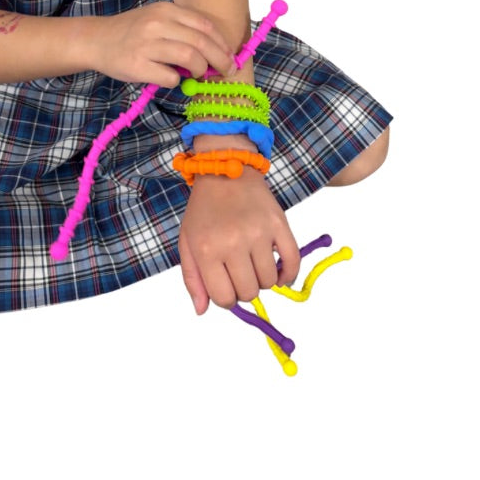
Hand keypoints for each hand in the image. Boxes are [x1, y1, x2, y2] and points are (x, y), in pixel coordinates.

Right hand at [87, 3, 234, 87]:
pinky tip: (171, 78)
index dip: (221, 42)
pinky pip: (170, 76)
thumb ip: (181, 29)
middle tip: (226, 70)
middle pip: (201, 42)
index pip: (204, 25)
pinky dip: (177, 81)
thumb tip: (214, 51)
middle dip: (219, 59)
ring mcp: (146, 45)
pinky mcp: (137, 65)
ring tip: (196, 74)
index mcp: (165, 10)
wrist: (96, 40)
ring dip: (199, 69)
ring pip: (190, 57)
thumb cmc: (131, 32)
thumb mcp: (156, 19)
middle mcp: (157, 24)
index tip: (229, 55)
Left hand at [178, 166, 300, 312]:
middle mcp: (233, 243)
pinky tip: (280, 273)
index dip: (226, 299)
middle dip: (244, 289)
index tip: (226, 287)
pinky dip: (289, 274)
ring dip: (263, 280)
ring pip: (270, 281)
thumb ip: (192, 279)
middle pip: (249, 292)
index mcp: (207, 249)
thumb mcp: (187, 241)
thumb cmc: (203, 209)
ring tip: (254, 264)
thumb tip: (202, 310)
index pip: (224, 298)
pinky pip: (293, 261)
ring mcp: (259, 233)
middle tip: (239, 273)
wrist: (225, 169)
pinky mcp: (279, 223)